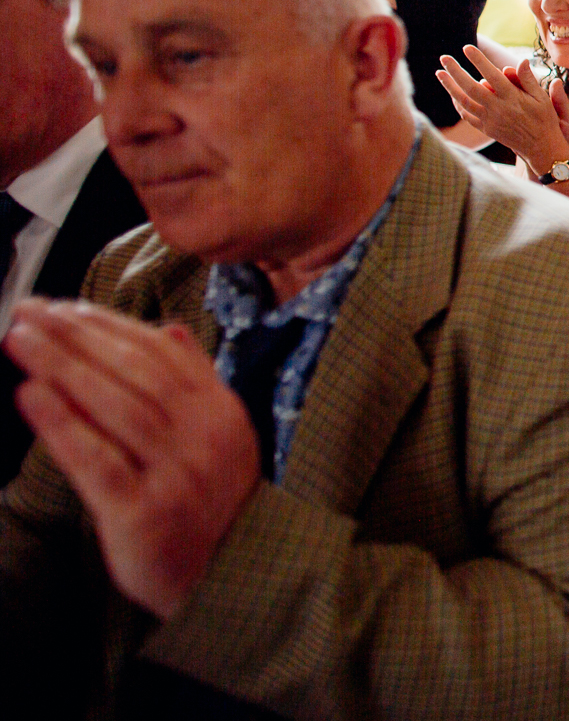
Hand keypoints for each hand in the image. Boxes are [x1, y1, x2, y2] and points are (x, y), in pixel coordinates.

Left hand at [6, 298, 259, 619]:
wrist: (229, 577)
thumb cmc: (212, 504)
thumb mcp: (218, 435)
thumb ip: (194, 382)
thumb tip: (169, 331)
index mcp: (218, 411)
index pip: (159, 352)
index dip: (107, 325)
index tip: (63, 307)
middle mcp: (202, 436)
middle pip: (133, 372)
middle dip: (76, 337)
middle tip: (30, 312)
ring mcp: (176, 474)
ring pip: (116, 407)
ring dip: (63, 367)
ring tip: (22, 341)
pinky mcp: (144, 513)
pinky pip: (99, 461)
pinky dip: (63, 425)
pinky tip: (32, 396)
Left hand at [437, 45, 568, 167]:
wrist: (541, 148)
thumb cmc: (544, 119)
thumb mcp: (541, 97)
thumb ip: (528, 79)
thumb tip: (521, 60)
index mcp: (512, 97)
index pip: (491, 75)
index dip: (478, 60)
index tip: (466, 48)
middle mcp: (498, 108)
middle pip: (470, 87)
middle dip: (455, 71)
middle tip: (444, 57)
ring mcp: (490, 120)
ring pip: (464, 101)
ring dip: (450, 87)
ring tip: (439, 73)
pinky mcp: (486, 129)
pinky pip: (467, 116)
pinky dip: (457, 104)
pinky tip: (452, 94)